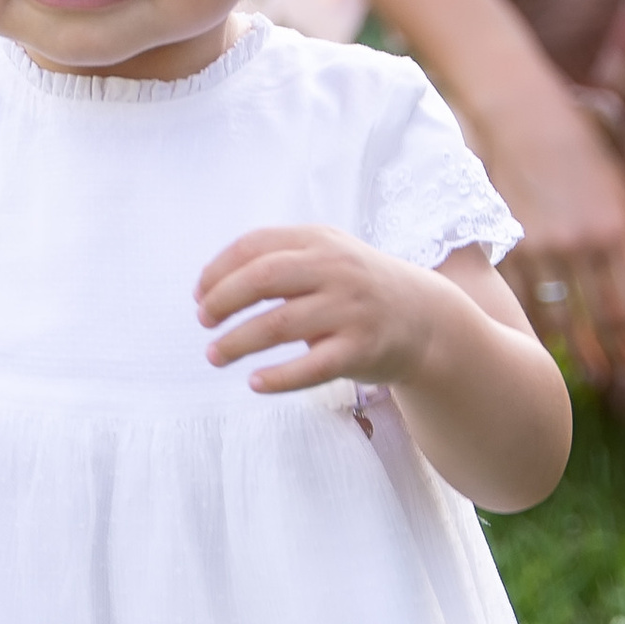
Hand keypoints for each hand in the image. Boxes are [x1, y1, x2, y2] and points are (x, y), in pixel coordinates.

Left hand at [195, 224, 454, 398]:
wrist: (425, 318)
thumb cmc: (358, 288)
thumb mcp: (327, 255)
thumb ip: (280, 259)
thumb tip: (212, 285)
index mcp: (319, 240)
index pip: (255, 246)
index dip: (218, 269)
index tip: (199, 294)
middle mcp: (335, 269)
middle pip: (262, 278)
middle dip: (223, 300)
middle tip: (203, 321)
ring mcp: (350, 309)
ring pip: (279, 324)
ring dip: (238, 342)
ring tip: (214, 356)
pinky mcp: (361, 349)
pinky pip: (311, 367)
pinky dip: (278, 377)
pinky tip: (254, 382)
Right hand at [477, 78, 624, 395]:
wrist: (521, 117)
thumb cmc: (581, 151)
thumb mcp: (623, 194)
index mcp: (620, 227)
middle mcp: (586, 242)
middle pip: (609, 319)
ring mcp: (546, 247)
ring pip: (569, 320)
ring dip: (588, 353)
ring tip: (601, 375)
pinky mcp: (511, 246)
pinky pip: (530, 303)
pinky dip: (544, 331)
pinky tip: (556, 349)